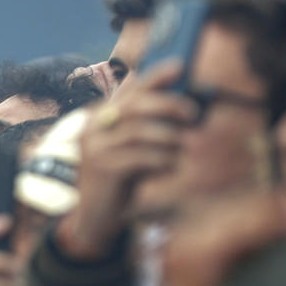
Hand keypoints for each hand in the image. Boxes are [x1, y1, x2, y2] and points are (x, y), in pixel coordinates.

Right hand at [55, 62, 194, 260]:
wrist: (95, 219)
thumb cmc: (121, 179)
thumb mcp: (132, 149)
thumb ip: (148, 127)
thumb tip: (186, 106)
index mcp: (98, 118)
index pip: (129, 91)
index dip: (155, 77)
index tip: (180, 67)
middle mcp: (92, 128)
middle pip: (134, 106)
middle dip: (168, 105)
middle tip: (193, 114)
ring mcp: (95, 149)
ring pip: (141, 132)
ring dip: (170, 138)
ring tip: (184, 148)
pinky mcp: (104, 169)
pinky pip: (142, 157)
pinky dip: (164, 160)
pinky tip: (173, 166)